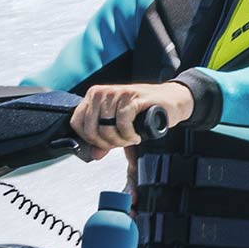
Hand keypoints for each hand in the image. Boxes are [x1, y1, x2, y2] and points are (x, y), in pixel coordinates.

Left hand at [71, 80, 196, 153]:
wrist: (171, 100)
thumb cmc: (145, 111)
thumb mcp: (120, 126)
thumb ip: (105, 139)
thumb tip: (94, 154)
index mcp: (95, 96)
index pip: (77, 122)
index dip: (90, 140)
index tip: (104, 144)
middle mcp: (103, 92)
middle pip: (91, 129)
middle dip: (106, 143)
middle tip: (121, 142)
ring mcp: (118, 93)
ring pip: (106, 127)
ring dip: (120, 140)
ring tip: (130, 138)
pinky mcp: (133, 97)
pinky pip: (122, 122)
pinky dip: (129, 134)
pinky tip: (137, 135)